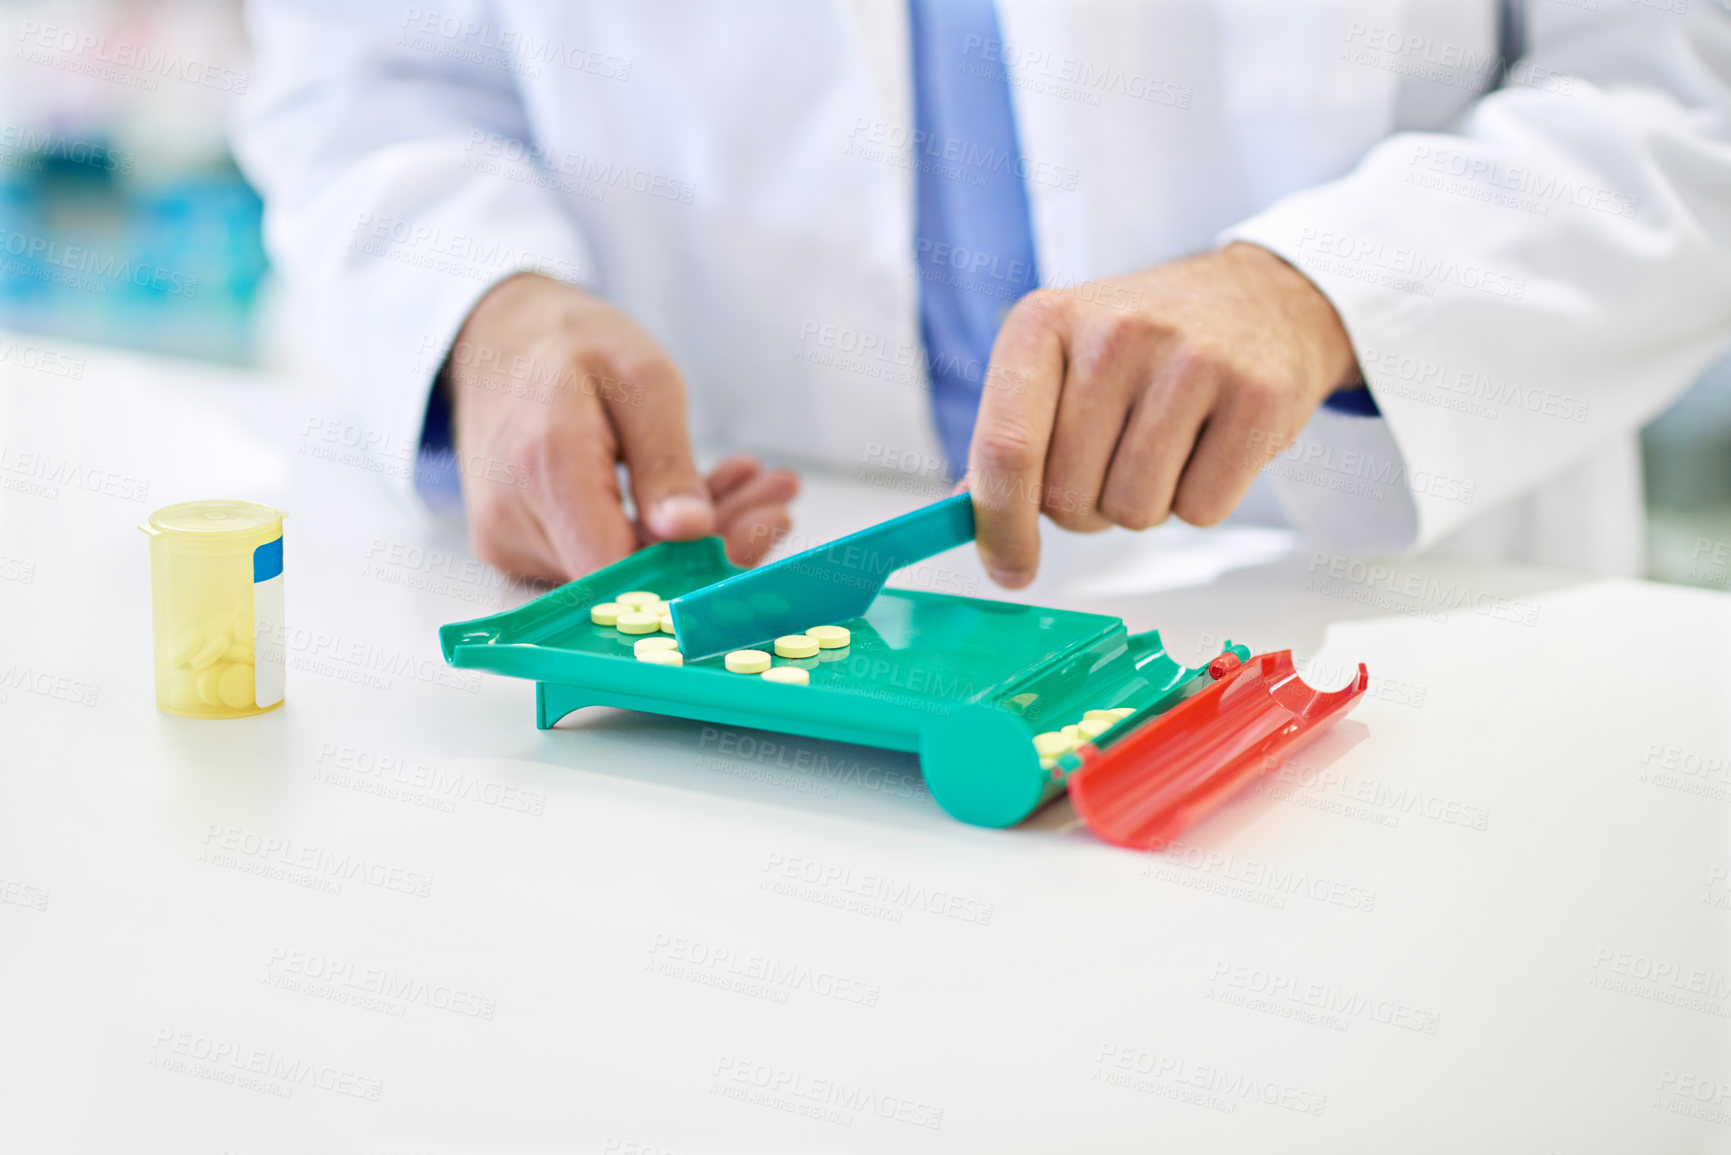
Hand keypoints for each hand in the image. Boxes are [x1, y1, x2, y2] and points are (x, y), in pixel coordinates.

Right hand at [448, 273, 797, 581]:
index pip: (619, 569)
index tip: (761, 529)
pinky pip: (605, 555)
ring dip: (699, 534)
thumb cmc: (568, 344)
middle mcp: (514, 522)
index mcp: (544, 468)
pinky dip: (661, 530)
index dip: (693, 571)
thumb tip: (691, 532)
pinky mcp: (525, 549)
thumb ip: (665, 461)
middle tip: (778, 498)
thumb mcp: (640, 379)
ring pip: (626, 568)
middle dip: (718, 541)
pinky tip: (710, 493)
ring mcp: (513, 544)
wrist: (495, 340)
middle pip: (632, 574)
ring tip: (757, 485)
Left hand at [965, 242, 1358, 586]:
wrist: (1259, 297)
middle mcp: (1115, 331)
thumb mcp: (1060, 359)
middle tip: (1112, 460)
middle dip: (1083, 508)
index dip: (1001, 527)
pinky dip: (1199, 502)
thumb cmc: (1143, 343)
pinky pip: (1201, 511)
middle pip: (1069, 497)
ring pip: (1133, 511)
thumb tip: (963, 516)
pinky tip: (1208, 446)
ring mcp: (1193, 359)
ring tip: (1162, 447)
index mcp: (1044, 322)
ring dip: (1140, 506)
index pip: (1006, 449)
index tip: (1009, 569)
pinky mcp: (1258, 396)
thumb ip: (1010, 436)